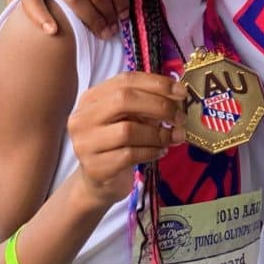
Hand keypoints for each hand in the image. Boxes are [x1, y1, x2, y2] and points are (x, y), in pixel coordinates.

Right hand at [68, 72, 187, 206]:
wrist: (100, 183)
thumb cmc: (119, 143)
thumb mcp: (132, 118)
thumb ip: (148, 103)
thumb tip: (178, 93)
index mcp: (91, 98)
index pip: (126, 80)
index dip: (157, 83)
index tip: (181, 92)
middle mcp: (82, 118)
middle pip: (124, 100)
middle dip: (159, 106)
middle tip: (180, 117)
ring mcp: (85, 144)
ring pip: (128, 130)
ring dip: (158, 134)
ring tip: (174, 137)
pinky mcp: (95, 167)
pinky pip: (129, 155)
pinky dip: (152, 151)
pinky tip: (161, 151)